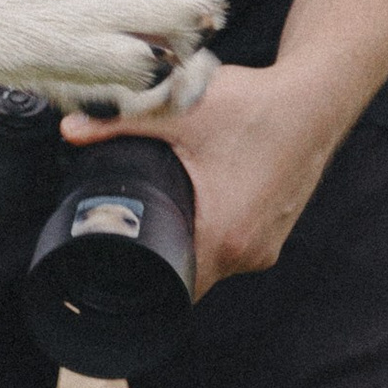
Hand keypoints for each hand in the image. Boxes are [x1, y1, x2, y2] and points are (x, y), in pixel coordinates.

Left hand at [63, 60, 335, 292]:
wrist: (317, 100)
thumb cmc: (255, 108)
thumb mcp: (180, 114)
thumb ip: (120, 123)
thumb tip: (70, 129)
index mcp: (223, 236)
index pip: (173, 287)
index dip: (145, 281)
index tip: (122, 265)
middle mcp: (250, 252)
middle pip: (192, 277)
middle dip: (164, 256)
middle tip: (140, 225)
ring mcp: (268, 244)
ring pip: (216, 263)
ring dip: (193, 243)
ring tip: (173, 209)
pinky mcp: (278, 230)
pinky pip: (238, 247)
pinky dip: (219, 232)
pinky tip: (206, 203)